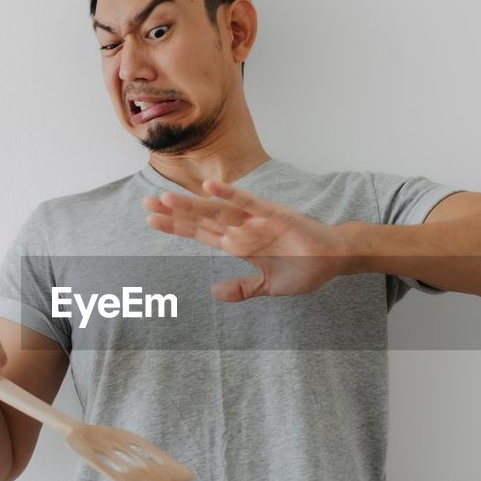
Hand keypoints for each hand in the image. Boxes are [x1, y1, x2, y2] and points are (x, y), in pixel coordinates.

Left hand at [143, 180, 349, 301]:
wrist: (334, 259)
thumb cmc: (304, 269)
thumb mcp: (267, 287)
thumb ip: (242, 289)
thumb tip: (214, 293)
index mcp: (239, 244)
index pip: (200, 234)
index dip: (176, 227)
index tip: (150, 220)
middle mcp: (242, 229)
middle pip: (201, 219)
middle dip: (174, 213)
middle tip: (146, 203)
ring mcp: (257, 221)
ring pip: (218, 210)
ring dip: (193, 205)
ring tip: (167, 198)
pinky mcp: (275, 215)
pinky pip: (249, 204)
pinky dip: (231, 195)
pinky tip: (211, 187)